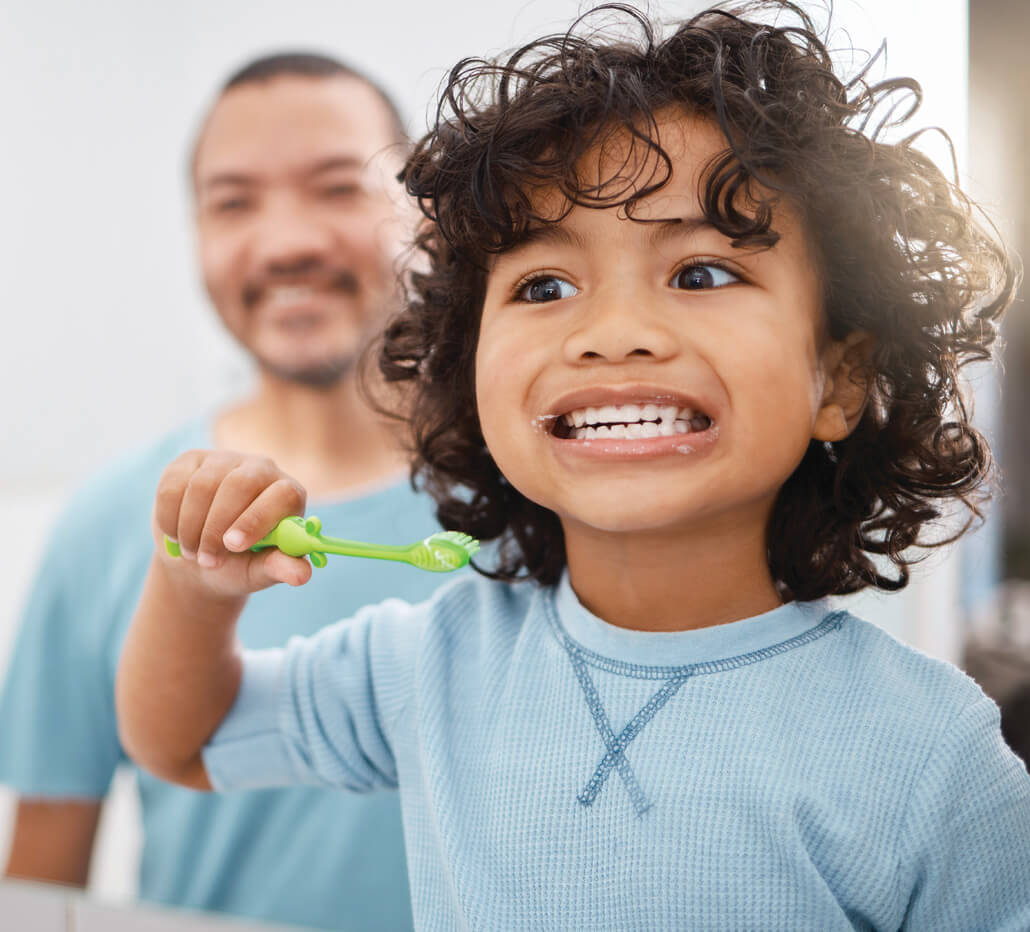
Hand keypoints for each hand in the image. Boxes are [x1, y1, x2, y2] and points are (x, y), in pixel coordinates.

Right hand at [153, 449, 311, 597]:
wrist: (198, 557)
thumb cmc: (239, 563)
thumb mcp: (259, 571)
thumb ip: (279, 568)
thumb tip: (302, 575)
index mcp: (288, 494)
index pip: (282, 493)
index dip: (257, 518)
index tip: (233, 546)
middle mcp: (261, 469)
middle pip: (240, 484)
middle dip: (217, 527)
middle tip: (207, 560)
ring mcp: (224, 460)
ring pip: (202, 486)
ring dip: (191, 528)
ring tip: (194, 554)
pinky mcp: (189, 461)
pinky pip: (173, 486)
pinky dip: (170, 519)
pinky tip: (177, 535)